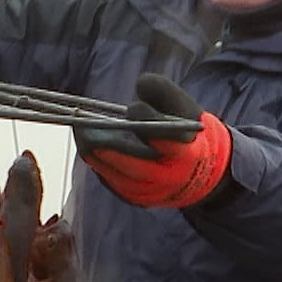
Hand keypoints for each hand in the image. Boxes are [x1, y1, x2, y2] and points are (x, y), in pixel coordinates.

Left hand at [75, 74, 232, 208]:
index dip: (149, 123)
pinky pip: (112, 181)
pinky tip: (88, 146)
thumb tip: (142, 83)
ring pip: (117, 174)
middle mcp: (170, 177)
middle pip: (133, 163)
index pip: (168, 140)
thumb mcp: (187, 109)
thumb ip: (166, 92)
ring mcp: (152, 191)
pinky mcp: (138, 198)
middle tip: (83, 124)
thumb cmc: (190, 133)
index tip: (132, 108)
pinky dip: (99, 164)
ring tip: (79, 132)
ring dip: (94, 154)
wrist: (203, 173)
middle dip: (107, 144)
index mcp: (188, 154)